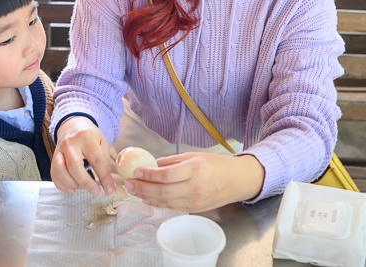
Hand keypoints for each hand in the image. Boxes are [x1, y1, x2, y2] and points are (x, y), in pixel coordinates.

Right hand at [51, 116, 116, 195]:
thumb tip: (108, 184)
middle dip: (86, 183)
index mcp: (86, 137)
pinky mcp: (53, 157)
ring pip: (60, 171)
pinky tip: (71, 189)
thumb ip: (104, 161)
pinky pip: (53, 174)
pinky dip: (62, 185)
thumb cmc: (90, 136)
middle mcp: (70, 143)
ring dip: (72, 184)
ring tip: (83, 188)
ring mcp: (59, 150)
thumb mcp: (102, 142)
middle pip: (75, 166)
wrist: (72, 125)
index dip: (104, 177)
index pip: (96, 160)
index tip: (109, 189)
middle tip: (96, 191)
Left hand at [123, 153, 264, 212]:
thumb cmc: (216, 164)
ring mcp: (195, 201)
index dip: (149, 174)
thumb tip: (151, 164)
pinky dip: (158, 203)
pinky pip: (172, 207)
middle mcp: (194, 187)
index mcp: (195, 169)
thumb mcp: (194, 156)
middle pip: (163, 191)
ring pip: (166, 201)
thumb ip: (172, 161)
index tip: (136, 172)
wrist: (237, 180)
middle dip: (143, 188)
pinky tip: (148, 198)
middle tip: (128, 184)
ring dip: (147, 197)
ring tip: (134, 191)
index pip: (166, 175)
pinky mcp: (195, 209)